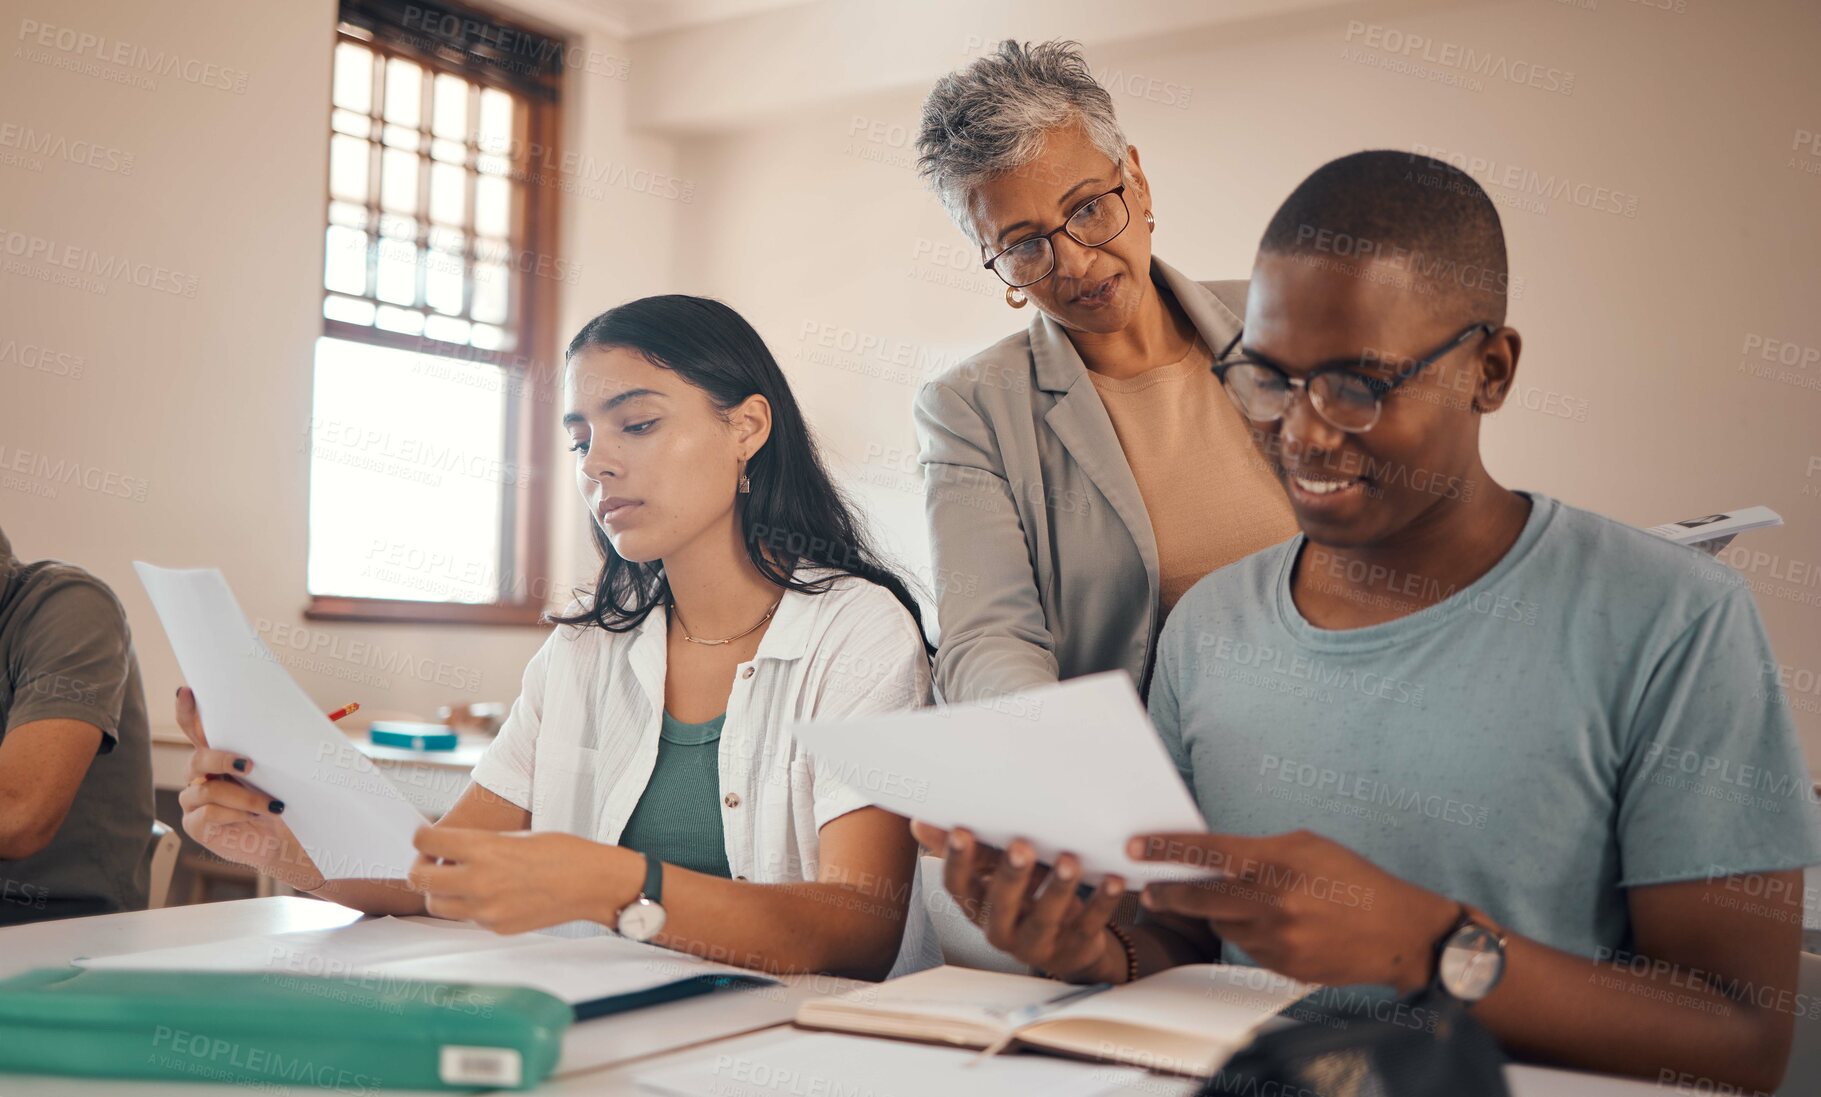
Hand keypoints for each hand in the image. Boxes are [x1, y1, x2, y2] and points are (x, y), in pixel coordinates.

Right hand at [174, 686, 323, 889]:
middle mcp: (200, 776)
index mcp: (219, 756)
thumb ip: (272, 749)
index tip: (187, 691)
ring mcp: (194, 801)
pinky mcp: (195, 825)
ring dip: (244, 797)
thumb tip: (299, 718)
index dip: (188, 711)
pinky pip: (208, 813)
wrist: (288, 840)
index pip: (196, 729)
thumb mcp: (280, 772)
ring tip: (271, 806)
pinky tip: (252, 820)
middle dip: (222, 759)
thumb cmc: (283, 801)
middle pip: (198, 758)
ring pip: (208, 789)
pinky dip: (235, 815)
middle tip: (250, 766)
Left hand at [408, 827, 641, 935]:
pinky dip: (468, 905)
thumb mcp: (514, 837)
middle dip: (421, 867)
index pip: (426, 842)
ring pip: (436, 904)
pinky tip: (490, 893)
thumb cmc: (561, 852)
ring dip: (440, 891)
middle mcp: (479, 882)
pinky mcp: (495, 927)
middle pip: (419, 878)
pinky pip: (466, 917)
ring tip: (458, 879)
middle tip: (432, 861)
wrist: (592, 883)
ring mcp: (486, 910)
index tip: (426, 837)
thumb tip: (444, 851)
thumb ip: (476, 845)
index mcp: (484, 850)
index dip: (421, 837)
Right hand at [911, 820, 1127, 982]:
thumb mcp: (994, 875)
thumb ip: (970, 851)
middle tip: (1020, 846)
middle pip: (1000, 905)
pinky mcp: (1075, 947)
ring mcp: (1038, 944)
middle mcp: (1001, 930)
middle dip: (1010, 876)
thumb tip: (920, 823)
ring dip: (1057, 890)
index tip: (961, 831)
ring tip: (1069, 860)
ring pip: (1045, 919)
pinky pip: (1088, 926)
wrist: (1070, 945)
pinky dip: (1102, 903)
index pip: (959, 887)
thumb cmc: (1026, 898)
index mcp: (978, 907)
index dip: (957, 862)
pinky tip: (1113, 880)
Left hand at [1130, 829, 1458, 990]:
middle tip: (1147, 889)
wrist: (1398, 933)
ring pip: (1221, 924)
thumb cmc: (1354, 880)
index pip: (1207, 851)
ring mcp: (1276, 938)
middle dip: (1167, 892)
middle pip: (1199, 896)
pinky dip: (1246, 933)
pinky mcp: (1282, 965)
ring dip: (1215, 913)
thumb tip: (1214, 856)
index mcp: (1278, 861)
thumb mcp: (1307, 847)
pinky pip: (1245, 946)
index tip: (1136, 847)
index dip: (1166, 849)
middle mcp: (1272, 901)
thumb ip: (1259, 850)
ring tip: (1235, 903)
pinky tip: (1270, 925)